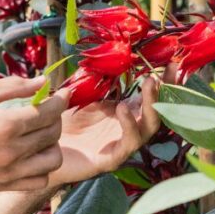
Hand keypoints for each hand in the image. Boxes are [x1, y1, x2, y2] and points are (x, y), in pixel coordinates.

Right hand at [0, 76, 68, 191]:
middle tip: (47, 109)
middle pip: (53, 134)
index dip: (61, 99)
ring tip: (40, 134)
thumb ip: (16, 86)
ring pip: (53, 160)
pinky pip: (38, 180)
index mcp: (6, 124)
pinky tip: (31, 154)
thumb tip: (45, 82)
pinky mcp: (4, 185)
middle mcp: (11, 151)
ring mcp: (9, 172)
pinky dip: (42, 167)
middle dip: (56, 117)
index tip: (62, 93)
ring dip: (53, 144)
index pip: (49, 112)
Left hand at [47, 67, 168, 187]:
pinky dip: (129, 126)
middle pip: (156, 111)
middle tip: (164, 72)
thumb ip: (97, 80)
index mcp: (123, 112)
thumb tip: (109, 54)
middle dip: (164, 92)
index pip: (149, 96)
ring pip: (148, 128)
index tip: (172, 62)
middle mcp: (127, 128)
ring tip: (150, 84)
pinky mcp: (110, 159)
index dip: (163, 81)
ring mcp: (121, 144)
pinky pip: (127, 144)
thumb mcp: (81, 96)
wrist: (42, 150)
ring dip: (151, 106)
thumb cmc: (62, 123)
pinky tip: (122, 109)